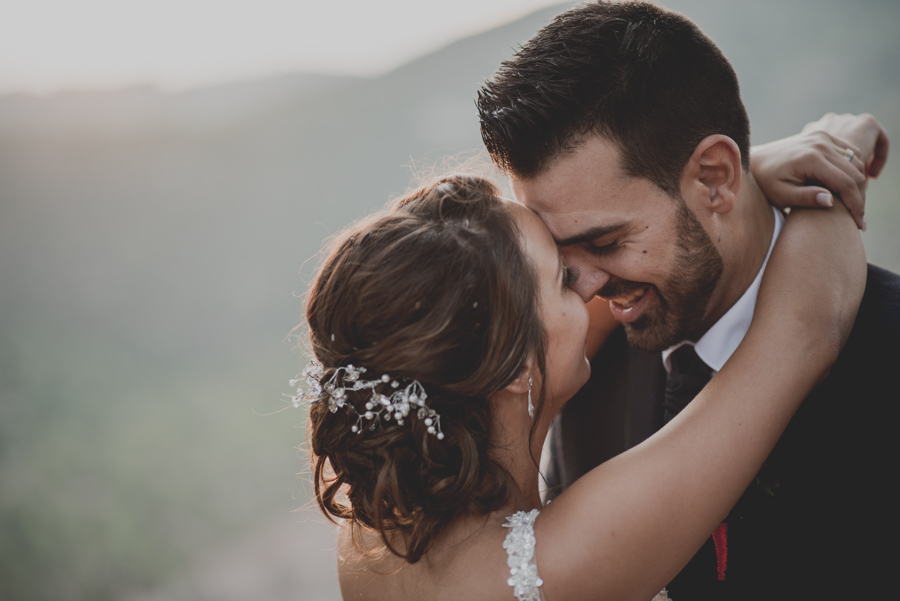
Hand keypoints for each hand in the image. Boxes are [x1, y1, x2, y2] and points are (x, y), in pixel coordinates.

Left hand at [750, 113, 888, 229]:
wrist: (756, 160)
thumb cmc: (766, 182)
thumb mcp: (781, 195)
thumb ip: (805, 198)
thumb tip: (830, 201)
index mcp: (811, 158)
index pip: (846, 183)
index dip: (856, 205)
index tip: (859, 224)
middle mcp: (821, 143)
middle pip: (855, 172)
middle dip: (861, 197)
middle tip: (859, 220)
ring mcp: (823, 137)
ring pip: (856, 161)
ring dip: (860, 183)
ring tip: (855, 206)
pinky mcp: (823, 136)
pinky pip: (850, 152)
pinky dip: (854, 168)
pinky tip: (850, 188)